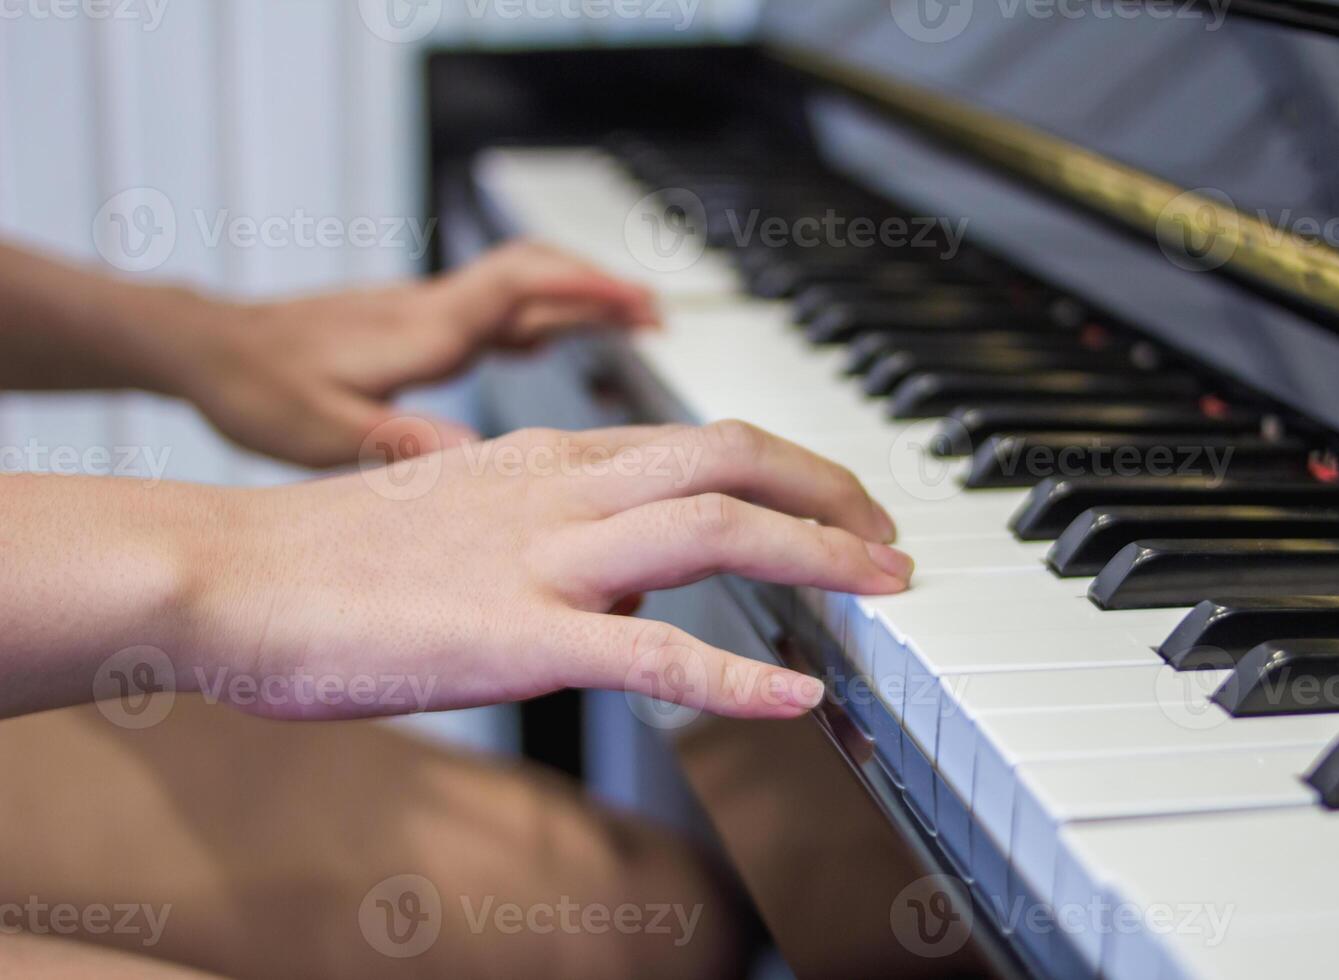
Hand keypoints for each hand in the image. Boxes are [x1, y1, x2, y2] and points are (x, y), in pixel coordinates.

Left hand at [178, 241, 657, 466]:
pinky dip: (538, 315)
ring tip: (626, 325)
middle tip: (656, 314)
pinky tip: (550, 340)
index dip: (587, 289)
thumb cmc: (256, 386)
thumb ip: (399, 441)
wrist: (209, 349)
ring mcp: (423, 312)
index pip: (521, 285)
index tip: (643, 305)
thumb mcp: (320, 430)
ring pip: (517, 287)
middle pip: (533, 273)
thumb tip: (474, 461)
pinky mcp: (412, 324)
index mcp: (422, 331)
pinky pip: (492, 308)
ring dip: (575, 297)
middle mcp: (430, 311)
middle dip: (600, 287)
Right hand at [180, 421, 909, 721]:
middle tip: (890, 538)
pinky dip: (737, 673)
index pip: (705, 439)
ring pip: (717, 529)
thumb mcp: (471, 514)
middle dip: (832, 493)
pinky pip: (653, 652)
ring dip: (819, 552)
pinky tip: (797, 695)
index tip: (839, 504)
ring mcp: (546, 557)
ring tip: (886, 585)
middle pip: (736, 457)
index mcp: (551, 458)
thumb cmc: (334, 554)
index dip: (792, 468)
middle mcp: (563, 487)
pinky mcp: (518, 635)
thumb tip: (642, 583)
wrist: (228, 571)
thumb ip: (565, 533)